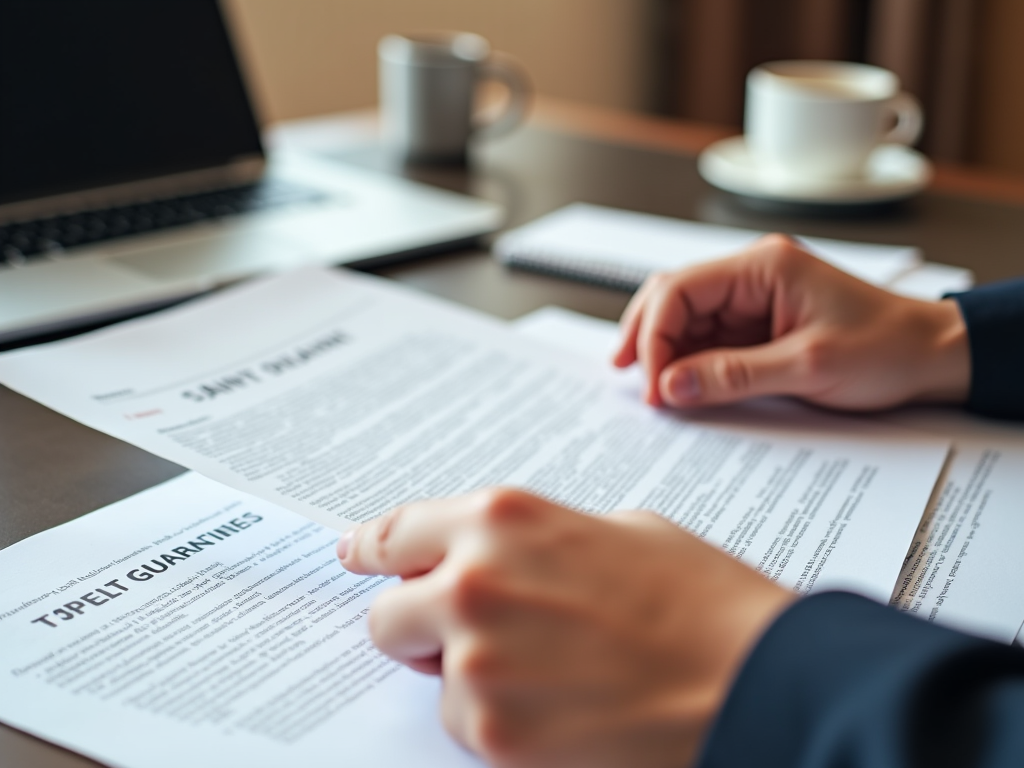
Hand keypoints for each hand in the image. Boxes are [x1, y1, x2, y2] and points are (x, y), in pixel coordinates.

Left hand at [337, 488, 793, 767]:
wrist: (753, 680)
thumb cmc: (700, 601)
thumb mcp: (619, 531)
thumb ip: (538, 540)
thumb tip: (503, 559)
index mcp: (503, 518)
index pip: (398, 532)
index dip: (372, 549)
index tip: (356, 558)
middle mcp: (474, 581)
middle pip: (389, 614)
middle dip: (421, 626)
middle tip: (470, 635)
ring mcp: (477, 660)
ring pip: (432, 677)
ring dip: (471, 677)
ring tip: (551, 676)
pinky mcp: (492, 732)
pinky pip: (466, 726)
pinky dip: (500, 722)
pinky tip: (562, 710)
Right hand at [613, 235, 970, 410]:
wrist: (932, 356)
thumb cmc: (886, 349)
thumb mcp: (808, 367)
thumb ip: (733, 375)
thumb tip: (671, 386)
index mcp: (763, 265)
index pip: (680, 289)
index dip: (654, 337)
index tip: (653, 384)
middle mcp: (752, 273)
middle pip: (673, 297)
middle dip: (646, 338)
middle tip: (631, 380)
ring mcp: (753, 297)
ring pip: (685, 318)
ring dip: (664, 352)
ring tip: (652, 391)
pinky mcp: (758, 323)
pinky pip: (709, 337)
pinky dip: (688, 361)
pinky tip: (678, 384)